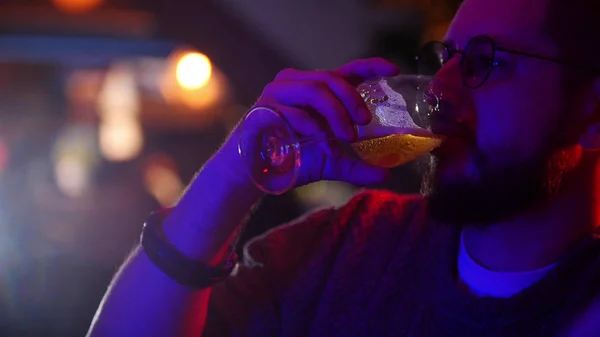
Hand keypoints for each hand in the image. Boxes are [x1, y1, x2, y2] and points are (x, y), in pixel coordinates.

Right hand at [215, 58, 400, 190]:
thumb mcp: (331, 162)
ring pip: (315, 89)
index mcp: (316, 91)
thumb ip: (356, 166)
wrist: (255, 173)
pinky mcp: (265, 107)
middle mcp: (297, 84)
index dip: (370, 67)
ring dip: (336, 113)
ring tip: (347, 136)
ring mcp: (279, 92)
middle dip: (352, 99)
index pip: (345, 71)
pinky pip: (296, 112)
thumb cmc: (291, 159)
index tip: (393, 70)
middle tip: (365, 122)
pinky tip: (325, 146)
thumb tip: (386, 175)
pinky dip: (316, 130)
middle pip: (331, 78)